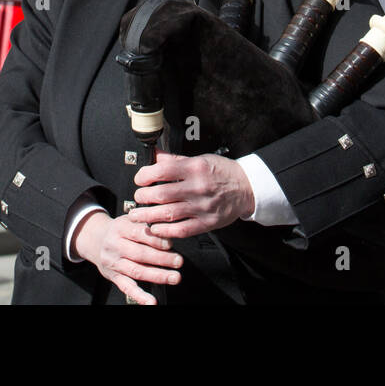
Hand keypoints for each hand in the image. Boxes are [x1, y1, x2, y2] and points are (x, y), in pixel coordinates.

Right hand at [71, 210, 182, 304]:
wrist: (95, 240)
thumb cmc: (120, 229)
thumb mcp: (130, 219)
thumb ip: (146, 222)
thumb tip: (168, 229)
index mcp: (120, 228)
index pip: (139, 233)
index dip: (155, 239)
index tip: (170, 243)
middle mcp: (115, 245)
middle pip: (140, 254)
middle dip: (162, 259)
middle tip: (178, 261)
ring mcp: (113, 263)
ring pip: (136, 271)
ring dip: (157, 276)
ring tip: (174, 277)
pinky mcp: (113, 277)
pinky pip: (127, 287)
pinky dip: (140, 296)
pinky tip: (151, 302)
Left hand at [128, 151, 254, 238]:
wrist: (247, 187)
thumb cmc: (222, 172)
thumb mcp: (200, 159)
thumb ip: (175, 160)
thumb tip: (155, 155)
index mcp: (195, 168)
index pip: (162, 170)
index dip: (145, 175)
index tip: (139, 179)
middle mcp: (197, 187)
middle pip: (161, 194)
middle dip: (143, 197)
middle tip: (137, 198)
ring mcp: (202, 207)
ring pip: (168, 213)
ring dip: (148, 216)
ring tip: (137, 215)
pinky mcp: (206, 223)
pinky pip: (181, 230)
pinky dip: (165, 230)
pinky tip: (155, 228)